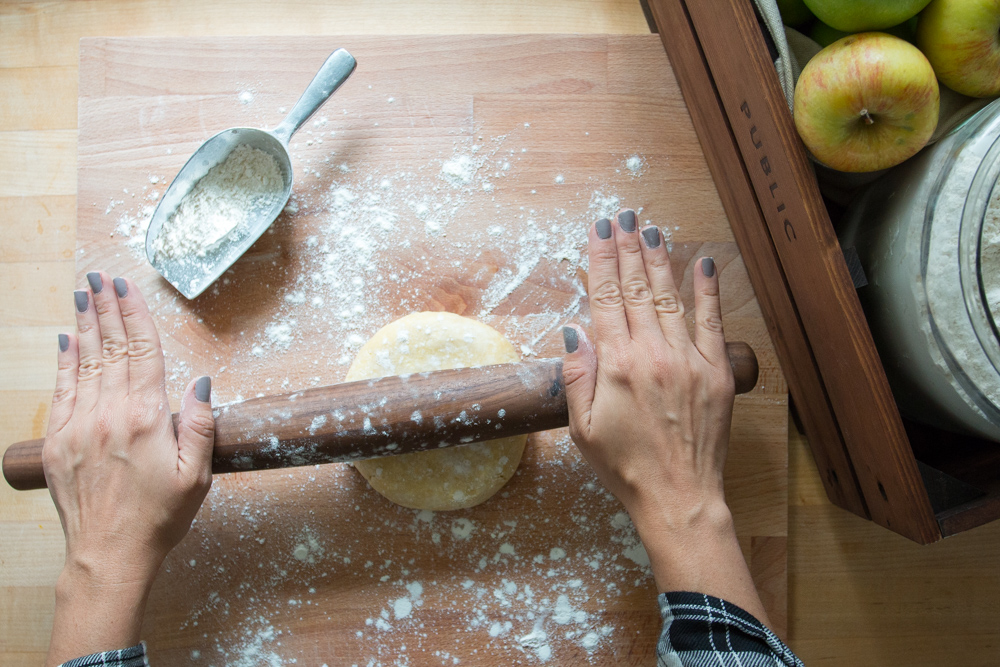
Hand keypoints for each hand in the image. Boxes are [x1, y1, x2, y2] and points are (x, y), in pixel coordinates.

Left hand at [43, 272, 214, 664]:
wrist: (109, 555)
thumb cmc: (159, 517)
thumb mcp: (197, 474)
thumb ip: (200, 425)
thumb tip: (199, 382)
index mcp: (145, 419)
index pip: (141, 352)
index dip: (135, 315)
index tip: (128, 287)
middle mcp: (108, 415)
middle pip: (110, 348)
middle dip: (106, 308)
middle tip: (100, 276)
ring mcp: (79, 427)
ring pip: (83, 363)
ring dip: (85, 325)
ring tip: (84, 295)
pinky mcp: (59, 443)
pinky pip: (61, 391)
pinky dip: (64, 362)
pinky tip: (66, 340)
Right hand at [563, 210, 766, 621]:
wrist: (679, 497)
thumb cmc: (624, 467)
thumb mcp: (583, 428)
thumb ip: (578, 376)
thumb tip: (574, 330)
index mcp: (617, 366)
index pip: (604, 297)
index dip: (600, 259)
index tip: (599, 230)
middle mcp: (653, 354)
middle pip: (636, 288)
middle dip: (628, 248)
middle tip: (623, 216)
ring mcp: (688, 360)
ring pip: (669, 298)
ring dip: (659, 260)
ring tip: (651, 229)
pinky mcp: (716, 373)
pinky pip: (712, 323)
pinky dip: (708, 292)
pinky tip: (703, 265)